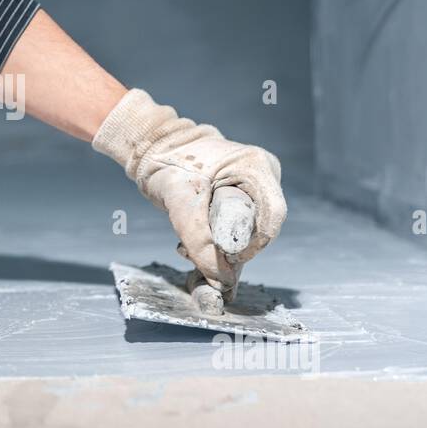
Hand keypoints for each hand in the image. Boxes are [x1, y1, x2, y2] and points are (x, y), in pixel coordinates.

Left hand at [93, 89, 286, 292]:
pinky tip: (192, 239)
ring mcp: (257, 180)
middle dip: (233, 247)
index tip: (227, 261)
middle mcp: (264, 172)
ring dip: (222, 245)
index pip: (272, 216)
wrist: (154, 146)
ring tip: (186, 247)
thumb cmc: (166, 163)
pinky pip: (241, 222)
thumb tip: (222, 280)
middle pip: (262, 224)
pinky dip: (218, 237)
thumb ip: (198, 238)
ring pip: (251, 227)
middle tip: (197, 255)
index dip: (255, 246)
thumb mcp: (178, 200)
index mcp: (255, 165)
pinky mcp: (245, 190)